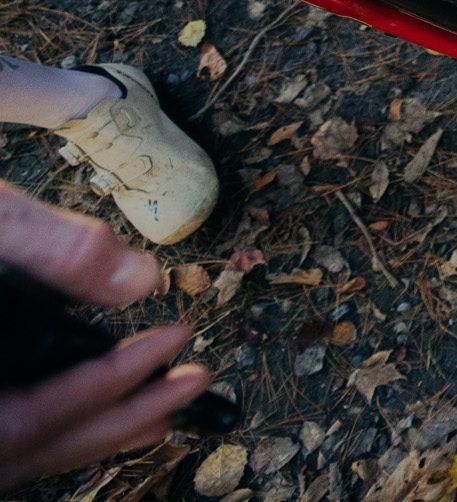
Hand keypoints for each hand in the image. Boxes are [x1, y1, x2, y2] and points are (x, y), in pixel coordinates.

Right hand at [0, 186, 211, 487]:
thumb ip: (50, 249)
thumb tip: (134, 280)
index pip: (13, 420)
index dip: (100, 388)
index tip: (172, 344)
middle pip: (14, 450)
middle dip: (111, 421)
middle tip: (194, 381)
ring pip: (8, 452)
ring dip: (89, 431)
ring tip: (169, 403)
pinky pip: (2, 433)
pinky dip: (56, 424)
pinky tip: (108, 402)